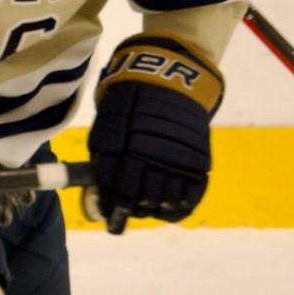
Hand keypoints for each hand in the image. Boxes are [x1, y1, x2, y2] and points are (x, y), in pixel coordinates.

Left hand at [85, 36, 223, 233]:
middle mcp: (148, 155)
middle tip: (128, 212)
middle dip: (131, 210)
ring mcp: (175, 159)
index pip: (113, 188)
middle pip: (139, 199)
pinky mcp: (198, 161)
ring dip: (154, 209)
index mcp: (120, 145)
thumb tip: (95, 201)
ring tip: (149, 207)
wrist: (171, 76)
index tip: (110, 217)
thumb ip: (102, 162)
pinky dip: (179, 208)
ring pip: (164, 202)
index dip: (111, 207)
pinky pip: (190, 196)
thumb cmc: (131, 102)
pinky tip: (171, 208)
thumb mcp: (108, 125)